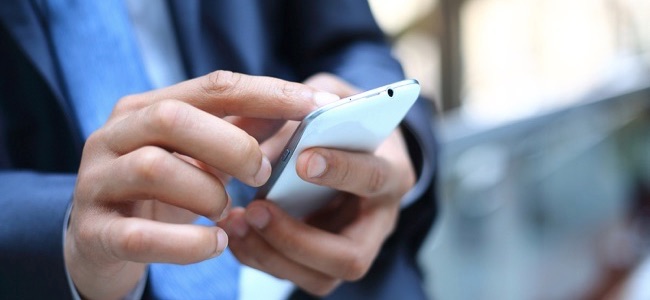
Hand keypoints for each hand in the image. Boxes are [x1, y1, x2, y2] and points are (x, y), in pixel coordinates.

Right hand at [65, 71, 338, 298]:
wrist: (99, 243)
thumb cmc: (160, 192)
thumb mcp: (197, 155)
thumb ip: (238, 130)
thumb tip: (298, 107)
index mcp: (144, 109)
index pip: (212, 87)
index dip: (267, 94)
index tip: (315, 106)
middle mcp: (113, 136)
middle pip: (173, 118)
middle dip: (232, 146)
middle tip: (262, 174)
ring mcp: (97, 183)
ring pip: (153, 168)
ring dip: (207, 192)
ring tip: (227, 211)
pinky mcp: (94, 232)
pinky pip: (139, 236)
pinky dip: (187, 243)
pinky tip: (215, 243)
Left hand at [221, 74, 415, 295]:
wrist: (352, 143)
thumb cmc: (342, 118)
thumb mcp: (332, 95)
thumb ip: (310, 104)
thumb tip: (274, 128)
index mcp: (392, 171)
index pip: (374, 179)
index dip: (342, 171)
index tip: (302, 160)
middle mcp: (379, 220)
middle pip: (351, 256)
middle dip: (297, 238)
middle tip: (256, 209)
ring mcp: (353, 246)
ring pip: (321, 278)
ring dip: (271, 255)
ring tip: (236, 222)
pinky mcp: (325, 260)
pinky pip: (295, 275)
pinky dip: (259, 257)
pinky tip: (235, 232)